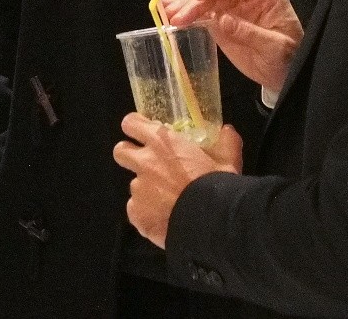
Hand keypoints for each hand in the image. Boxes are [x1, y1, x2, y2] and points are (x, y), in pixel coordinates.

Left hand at [113, 113, 241, 248]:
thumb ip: (226, 143)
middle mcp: (144, 163)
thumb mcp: (227, 161)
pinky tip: (163, 219)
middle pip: (120, 151)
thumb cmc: (216, 186)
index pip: (131, 123)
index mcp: (162, 143)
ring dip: (146, 190)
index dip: (135, 126)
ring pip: (134, 186)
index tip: (143, 131)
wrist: (209, 223)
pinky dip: (147, 214)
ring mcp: (138, 190)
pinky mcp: (136, 214)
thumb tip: (227, 130)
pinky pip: (136, 211)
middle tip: (146, 164)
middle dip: (129, 155)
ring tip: (166, 201)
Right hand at [165, 0, 302, 93]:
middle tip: (175, 15)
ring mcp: (234, 10)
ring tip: (167, 16)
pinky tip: (170, 16)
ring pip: (206, 2)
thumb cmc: (289, 58)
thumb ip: (250, 32)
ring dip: (186, 8)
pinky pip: (203, 16)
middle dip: (193, 2)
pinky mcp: (224, 24)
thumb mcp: (275, 47)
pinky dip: (187, 16)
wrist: (288, 76)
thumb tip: (223, 20)